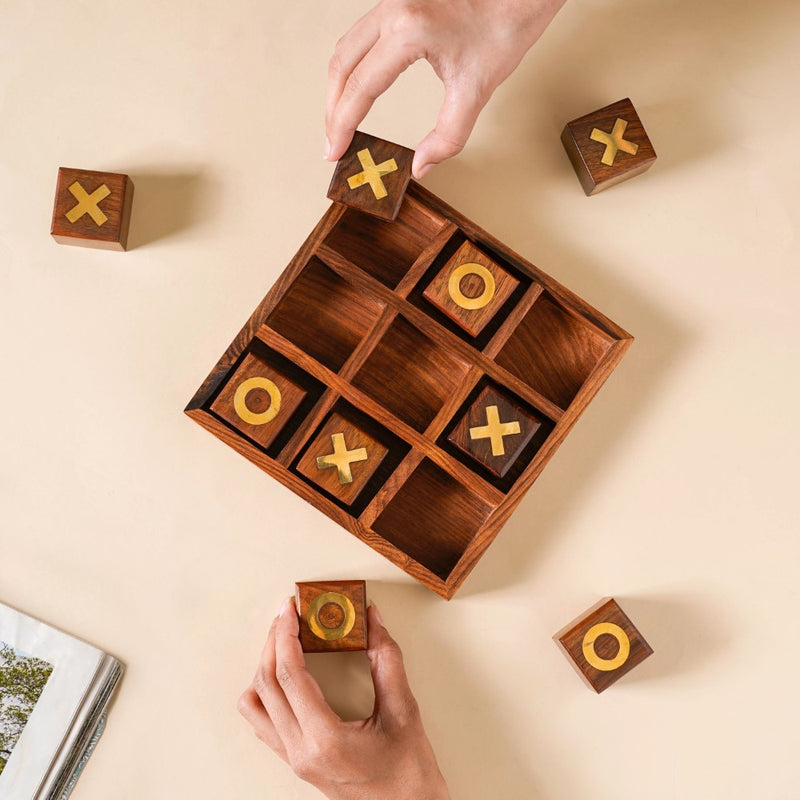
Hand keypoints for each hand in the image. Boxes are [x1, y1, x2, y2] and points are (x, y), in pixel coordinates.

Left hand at [239, 599, 449, 799]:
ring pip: (255, 705)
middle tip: (287, 614)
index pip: (290, 676)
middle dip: (274, 642)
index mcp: (325, 739)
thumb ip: (387, 660)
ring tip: (283, 641)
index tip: (291, 609)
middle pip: (266, 685)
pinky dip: (265, 693)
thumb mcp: (404, 710)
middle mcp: (301, 752)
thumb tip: (372, 620)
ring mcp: (294, 760)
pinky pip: (263, 724)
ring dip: (264, 667)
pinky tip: (284, 675)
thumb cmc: (409, 772)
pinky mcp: (297, 762)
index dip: (287, 636)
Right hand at [325, 0, 566, 177]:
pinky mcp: (398, 1)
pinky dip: (352, 67)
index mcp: (409, 30)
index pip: (360, 87)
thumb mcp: (478, 89)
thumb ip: (448, 134)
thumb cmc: (506, 25)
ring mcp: (393, 0)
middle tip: (334, 143)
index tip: (335, 152)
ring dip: (339, 87)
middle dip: (334, 109)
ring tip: (341, 121)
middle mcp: (393, 9)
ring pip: (347, 47)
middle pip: (342, 65)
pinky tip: (356, 89)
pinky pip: (361, 36)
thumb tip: (421, 165)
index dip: (342, 125)